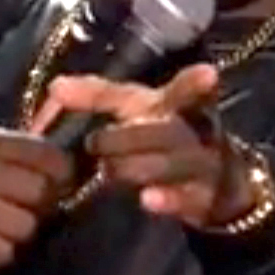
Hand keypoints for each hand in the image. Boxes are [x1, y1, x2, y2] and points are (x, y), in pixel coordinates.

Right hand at [0, 126, 76, 274]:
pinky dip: (2, 253)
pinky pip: (6, 251)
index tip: (56, 183)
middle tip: (25, 209)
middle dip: (40, 205)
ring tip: (3, 228)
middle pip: (40, 190)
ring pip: (26, 225)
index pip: (48, 153)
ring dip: (21, 233)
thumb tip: (79, 164)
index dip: (61, 173)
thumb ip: (31, 155)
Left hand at [33, 63, 250, 227]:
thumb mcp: (135, 110)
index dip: (193, 84)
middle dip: (130, 136)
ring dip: (141, 166)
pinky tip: (147, 200)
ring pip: (177, 164)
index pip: (182, 91)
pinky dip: (169, 200)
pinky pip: (189, 200)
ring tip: (111, 171)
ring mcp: (205, 167)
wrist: (219, 185)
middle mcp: (196, 133)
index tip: (210, 74)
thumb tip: (55, 86)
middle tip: (94, 143)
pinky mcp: (206, 200)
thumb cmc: (162, 138)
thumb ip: (98, 97)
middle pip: (168, 131)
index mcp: (178, 107)